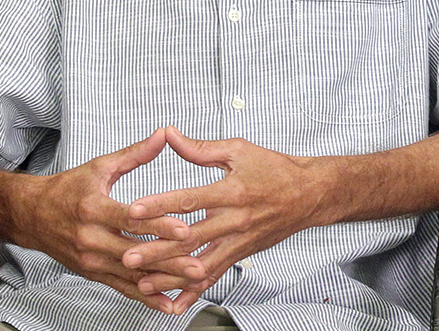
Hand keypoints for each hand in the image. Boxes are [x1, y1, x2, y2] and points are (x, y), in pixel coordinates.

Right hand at [11, 129, 197, 313]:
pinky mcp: (92, 273)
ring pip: (131, 274)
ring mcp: (90, 259)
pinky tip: (169, 304)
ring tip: (192, 285)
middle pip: (135, 252)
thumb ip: (134, 154)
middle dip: (168, 260)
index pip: (130, 219)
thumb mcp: (100, 167)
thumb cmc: (68, 188)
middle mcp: (90, 238)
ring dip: (163, 281)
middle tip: (198, 266)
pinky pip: (122, 287)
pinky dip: (146, 297)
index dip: (158, 225)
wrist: (31, 215)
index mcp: (93, 208)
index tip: (185, 229)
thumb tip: (164, 134)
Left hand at [121, 127, 326, 313]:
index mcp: (234, 191)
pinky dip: (194, 291)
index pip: (191, 200)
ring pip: (200, 263)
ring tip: (141, 283)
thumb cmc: (276, 169)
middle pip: (191, 238)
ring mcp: (239, 241)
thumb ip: (200, 148)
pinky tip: (174, 304)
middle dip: (157, 250)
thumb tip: (168, 135)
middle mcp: (236, 220)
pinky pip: (216, 275)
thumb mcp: (240, 151)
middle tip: (128, 256)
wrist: (311, 194)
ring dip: (170, 276)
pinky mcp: (242, 254)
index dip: (161, 205)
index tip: (134, 210)